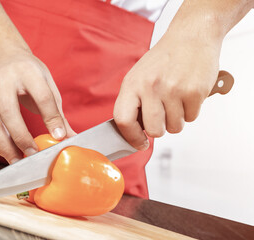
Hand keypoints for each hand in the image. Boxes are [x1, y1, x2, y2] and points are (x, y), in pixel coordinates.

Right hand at [0, 46, 74, 162]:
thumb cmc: (27, 71)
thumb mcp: (46, 83)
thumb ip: (57, 111)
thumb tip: (70, 136)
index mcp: (28, 70)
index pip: (42, 96)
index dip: (51, 118)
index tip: (59, 136)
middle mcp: (3, 77)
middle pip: (9, 112)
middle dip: (21, 137)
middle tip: (33, 155)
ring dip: (5, 145)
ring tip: (17, 160)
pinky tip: (5, 151)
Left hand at [114, 31, 220, 149]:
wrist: (191, 36)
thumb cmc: (164, 59)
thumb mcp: (139, 76)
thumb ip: (134, 101)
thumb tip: (134, 131)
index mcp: (132, 84)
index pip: (123, 120)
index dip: (131, 137)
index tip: (140, 143)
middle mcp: (150, 87)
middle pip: (154, 130)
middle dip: (160, 129)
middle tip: (164, 116)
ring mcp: (173, 90)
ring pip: (175, 127)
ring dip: (177, 119)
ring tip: (177, 99)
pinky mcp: (194, 92)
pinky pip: (192, 118)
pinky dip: (191, 110)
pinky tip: (188, 93)